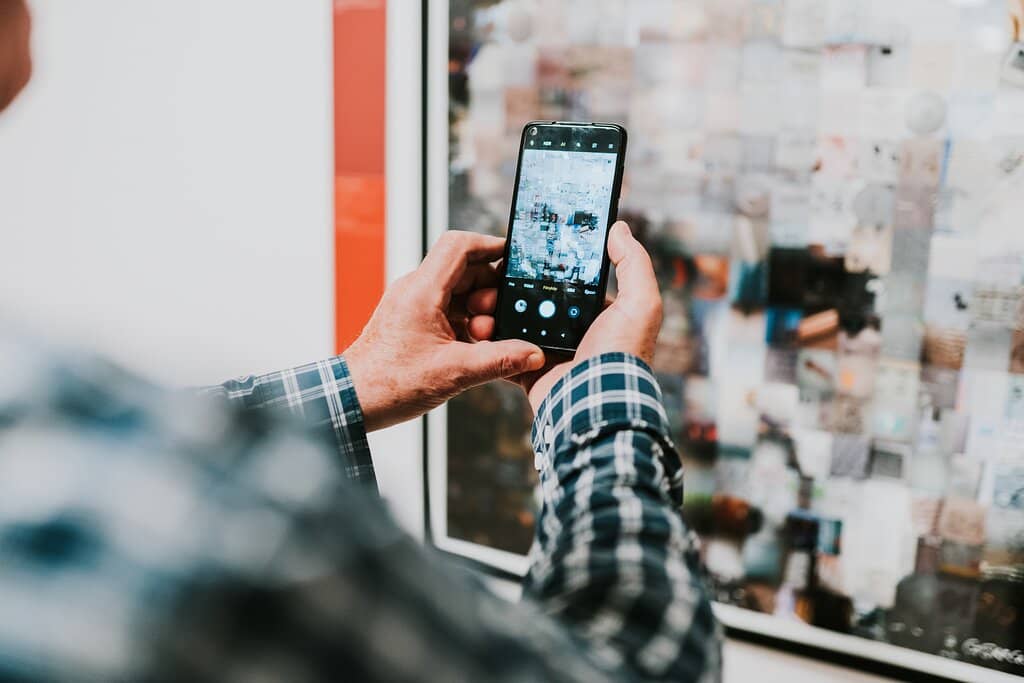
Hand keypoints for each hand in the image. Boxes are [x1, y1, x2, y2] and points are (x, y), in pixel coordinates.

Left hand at [344, 230, 545, 430]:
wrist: (353, 401)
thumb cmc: (390, 384)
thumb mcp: (454, 372)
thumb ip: (499, 360)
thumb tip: (533, 354)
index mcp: (422, 291)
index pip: (460, 246)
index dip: (491, 246)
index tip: (515, 261)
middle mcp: (416, 290)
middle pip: (465, 270)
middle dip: (490, 293)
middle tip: (499, 323)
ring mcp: (413, 305)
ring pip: (458, 292)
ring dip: (479, 312)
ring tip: (483, 341)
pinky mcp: (412, 321)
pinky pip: (447, 310)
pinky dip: (465, 324)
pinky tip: (473, 349)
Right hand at [467, 221, 661, 413]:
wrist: (595, 406)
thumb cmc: (622, 356)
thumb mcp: (640, 304)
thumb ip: (634, 263)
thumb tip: (619, 228)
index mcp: (598, 313)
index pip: (569, 280)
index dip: (546, 264)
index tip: (524, 250)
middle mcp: (574, 332)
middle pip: (537, 299)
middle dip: (512, 286)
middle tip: (492, 274)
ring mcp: (550, 352)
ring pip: (516, 323)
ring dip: (496, 310)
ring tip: (479, 298)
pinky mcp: (529, 371)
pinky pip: (504, 351)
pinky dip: (490, 341)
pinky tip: (477, 325)